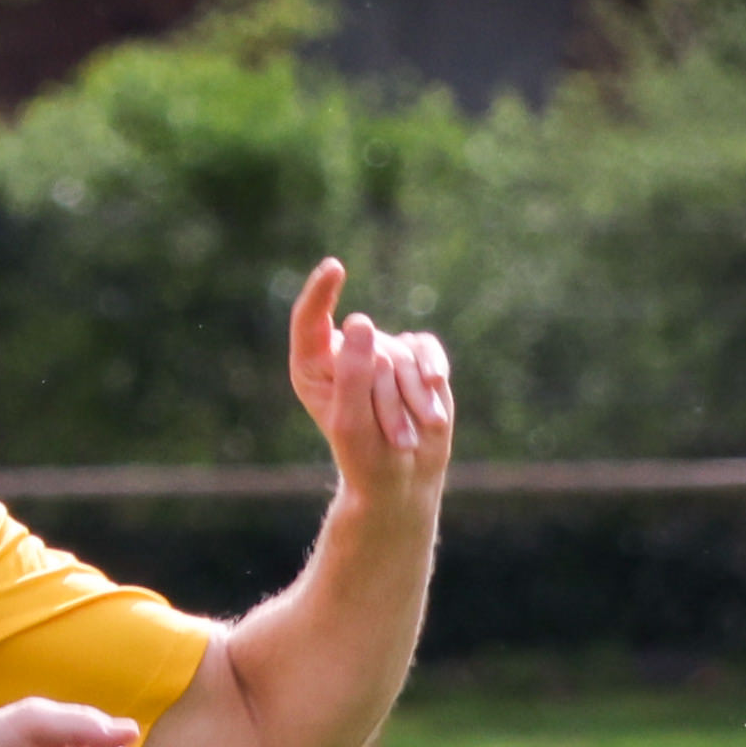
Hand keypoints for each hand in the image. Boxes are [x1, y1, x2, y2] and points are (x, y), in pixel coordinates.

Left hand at [287, 259, 454, 518]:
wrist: (403, 478)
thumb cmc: (367, 456)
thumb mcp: (353, 421)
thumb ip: (353, 374)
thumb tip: (359, 320)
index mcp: (313, 367)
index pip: (310, 319)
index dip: (322, 291)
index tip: (335, 267)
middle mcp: (344, 353)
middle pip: (368, 347)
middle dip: (386, 394)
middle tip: (391, 437)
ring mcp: (380, 352)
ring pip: (400, 352)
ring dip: (410, 397)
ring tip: (407, 436)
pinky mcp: (413, 355)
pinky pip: (426, 349)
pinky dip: (433, 376)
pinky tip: (435, 400)